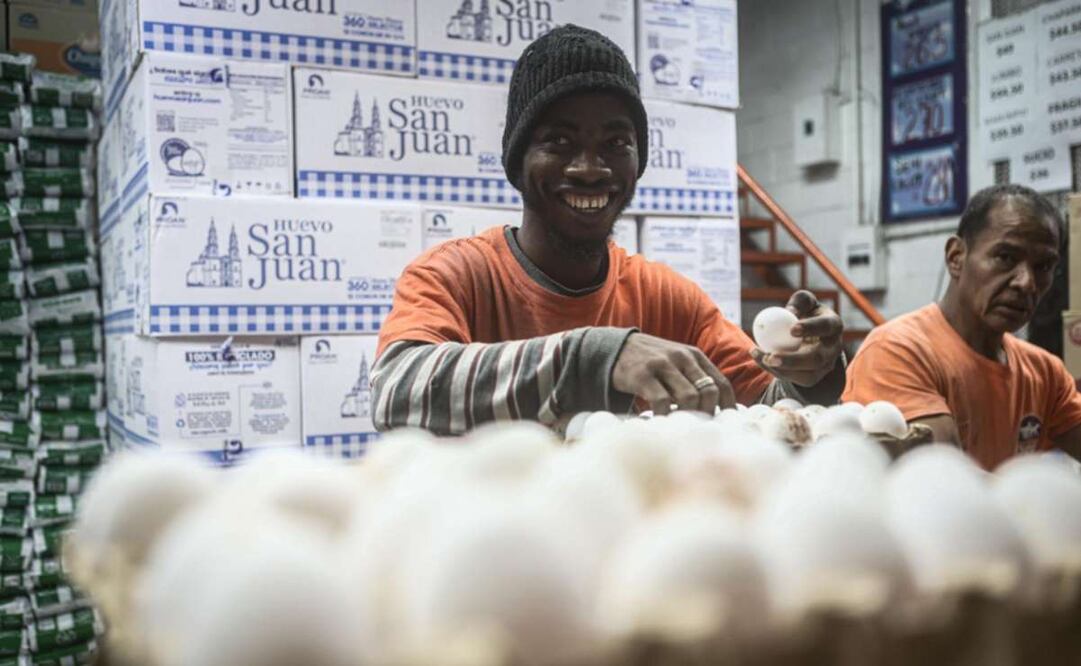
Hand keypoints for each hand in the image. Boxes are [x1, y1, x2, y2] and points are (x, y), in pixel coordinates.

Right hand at [612, 333, 734, 414]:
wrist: (615, 348)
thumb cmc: (651, 361)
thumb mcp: (677, 361)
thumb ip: (694, 377)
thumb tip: (715, 408)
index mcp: (694, 355)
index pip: (721, 383)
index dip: (726, 406)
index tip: (723, 422)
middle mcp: (681, 357)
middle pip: (708, 392)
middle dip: (706, 413)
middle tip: (696, 425)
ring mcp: (662, 365)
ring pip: (689, 398)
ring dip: (686, 416)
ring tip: (678, 424)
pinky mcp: (642, 375)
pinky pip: (662, 402)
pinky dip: (664, 416)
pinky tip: (659, 420)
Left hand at [750, 290, 843, 386]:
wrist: (810, 335)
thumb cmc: (805, 313)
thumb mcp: (804, 302)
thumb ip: (799, 302)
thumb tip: (789, 312)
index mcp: (833, 325)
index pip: (825, 327)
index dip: (810, 328)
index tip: (792, 329)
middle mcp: (833, 348)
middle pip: (816, 359)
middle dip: (792, 360)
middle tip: (770, 356)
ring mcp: (825, 366)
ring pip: (806, 376)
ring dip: (781, 370)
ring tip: (761, 357)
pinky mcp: (813, 377)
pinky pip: (795, 379)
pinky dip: (775, 371)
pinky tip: (760, 360)